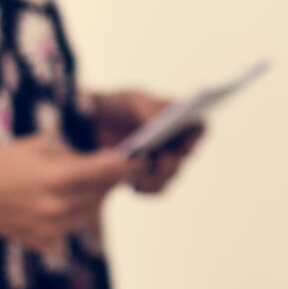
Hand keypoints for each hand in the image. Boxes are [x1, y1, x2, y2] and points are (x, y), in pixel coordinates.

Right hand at [0, 134, 134, 252]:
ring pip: (94, 215)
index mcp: (61, 177)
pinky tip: (59, 206)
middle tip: (108, 169)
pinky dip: (74, 219)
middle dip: (110, 180)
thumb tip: (104, 163)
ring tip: (78, 185)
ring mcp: (53, 229)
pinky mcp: (45, 243)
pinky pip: (74, 231)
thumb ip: (75, 156)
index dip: (130, 165)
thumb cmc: (1, 162)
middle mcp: (60, 207)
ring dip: (94, 200)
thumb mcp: (41, 146)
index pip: (112, 172)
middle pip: (105, 194)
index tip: (139, 160)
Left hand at [85, 87, 206, 194]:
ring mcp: (162, 161)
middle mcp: (176, 141)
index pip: (198, 127)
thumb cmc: (116, 106)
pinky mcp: (146, 177)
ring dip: (159, 175)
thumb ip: (147, 108)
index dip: (196, 134)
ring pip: (172, 175)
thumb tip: (159, 122)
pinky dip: (146, 187)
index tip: (185, 138)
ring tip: (142, 175)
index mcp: (178, 118)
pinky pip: (154, 188)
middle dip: (174, 157)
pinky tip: (134, 185)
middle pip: (187, 155)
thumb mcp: (131, 100)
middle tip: (162, 158)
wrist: (89, 124)